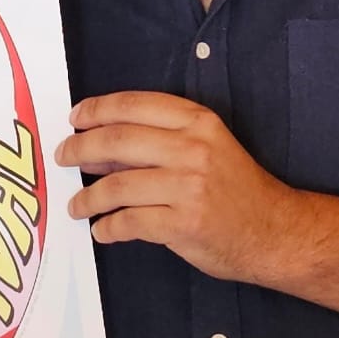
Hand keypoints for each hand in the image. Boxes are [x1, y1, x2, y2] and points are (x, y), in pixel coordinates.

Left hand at [59, 91, 299, 285]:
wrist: (276, 232)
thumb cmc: (238, 190)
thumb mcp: (208, 148)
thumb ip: (161, 141)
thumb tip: (101, 145)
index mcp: (198, 122)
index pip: (135, 105)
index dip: (97, 109)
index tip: (75, 119)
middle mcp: (193, 149)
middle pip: (117, 140)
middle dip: (80, 149)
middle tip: (63, 156)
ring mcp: (188, 187)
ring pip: (117, 185)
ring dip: (88, 197)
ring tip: (77, 205)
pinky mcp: (184, 223)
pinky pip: (129, 222)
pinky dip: (108, 227)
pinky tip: (102, 230)